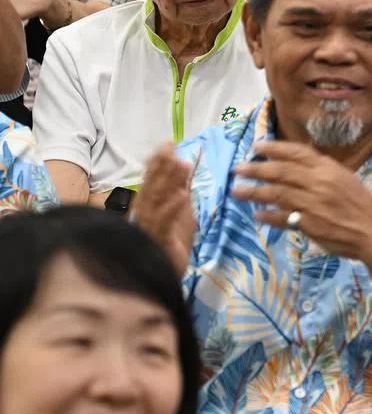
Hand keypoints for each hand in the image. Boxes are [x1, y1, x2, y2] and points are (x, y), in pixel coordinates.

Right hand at [134, 145, 196, 276]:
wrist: (170, 271)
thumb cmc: (173, 240)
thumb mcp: (182, 210)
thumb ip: (180, 189)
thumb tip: (183, 164)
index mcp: (150, 204)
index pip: (152, 178)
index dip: (159, 160)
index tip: (169, 143)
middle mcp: (145, 212)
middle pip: (151, 185)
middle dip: (161, 165)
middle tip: (171, 148)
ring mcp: (148, 226)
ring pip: (155, 200)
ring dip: (167, 182)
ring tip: (180, 165)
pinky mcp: (156, 240)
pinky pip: (163, 222)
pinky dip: (172, 208)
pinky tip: (182, 196)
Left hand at [231, 140, 371, 280]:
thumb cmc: (361, 206)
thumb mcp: (345, 179)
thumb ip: (322, 171)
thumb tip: (295, 164)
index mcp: (329, 169)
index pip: (296, 153)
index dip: (273, 148)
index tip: (256, 147)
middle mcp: (319, 183)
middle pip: (281, 172)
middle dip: (256, 169)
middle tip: (238, 168)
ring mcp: (313, 204)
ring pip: (276, 193)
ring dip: (254, 191)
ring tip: (238, 190)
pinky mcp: (309, 224)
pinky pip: (282, 218)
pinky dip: (267, 216)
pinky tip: (257, 214)